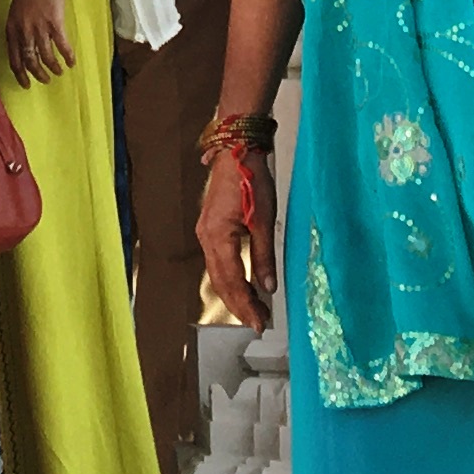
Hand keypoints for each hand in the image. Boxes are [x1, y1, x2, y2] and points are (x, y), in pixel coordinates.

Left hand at [4, 0, 71, 85]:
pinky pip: (62, 46)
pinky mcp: (55, 23)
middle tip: (44, 80)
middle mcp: (24, 32)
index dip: (20, 74)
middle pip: (30, 61)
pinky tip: (71, 62)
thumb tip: (23, 50)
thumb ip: (17, 31)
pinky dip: (67, 56)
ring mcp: (39, 28)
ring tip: (58, 72)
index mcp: (12, 30)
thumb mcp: (14, 14)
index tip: (26, 84)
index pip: (14, 59)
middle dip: (38, 74)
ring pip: (46, 56)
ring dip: (53, 67)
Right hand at [196, 142, 274, 329]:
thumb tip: (268, 287)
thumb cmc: (252, 181)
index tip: (260, 323)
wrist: (236, 151)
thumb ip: (263, 256)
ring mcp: (205, 232)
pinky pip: (217, 261)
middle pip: (220, 281)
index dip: (245, 305)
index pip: (232, 281)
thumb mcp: (263, 220)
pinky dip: (230, 278)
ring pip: (217, 273)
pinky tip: (242, 284)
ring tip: (253, 308)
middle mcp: (206, 238)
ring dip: (234, 293)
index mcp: (218, 237)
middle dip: (238, 304)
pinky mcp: (209, 227)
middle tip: (258, 322)